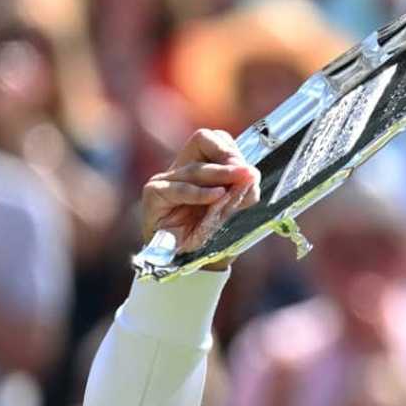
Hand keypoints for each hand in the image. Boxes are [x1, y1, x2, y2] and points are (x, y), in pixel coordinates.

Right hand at [142, 129, 259, 269]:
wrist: (192, 265)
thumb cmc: (212, 236)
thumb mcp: (233, 210)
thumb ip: (242, 192)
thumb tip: (252, 177)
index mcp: (199, 165)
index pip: (213, 139)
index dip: (231, 148)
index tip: (248, 170)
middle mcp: (180, 168)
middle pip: (202, 142)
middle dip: (229, 158)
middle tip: (248, 174)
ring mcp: (164, 180)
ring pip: (195, 169)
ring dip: (221, 175)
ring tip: (240, 182)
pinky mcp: (154, 195)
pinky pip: (179, 189)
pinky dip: (200, 193)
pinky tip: (217, 196)